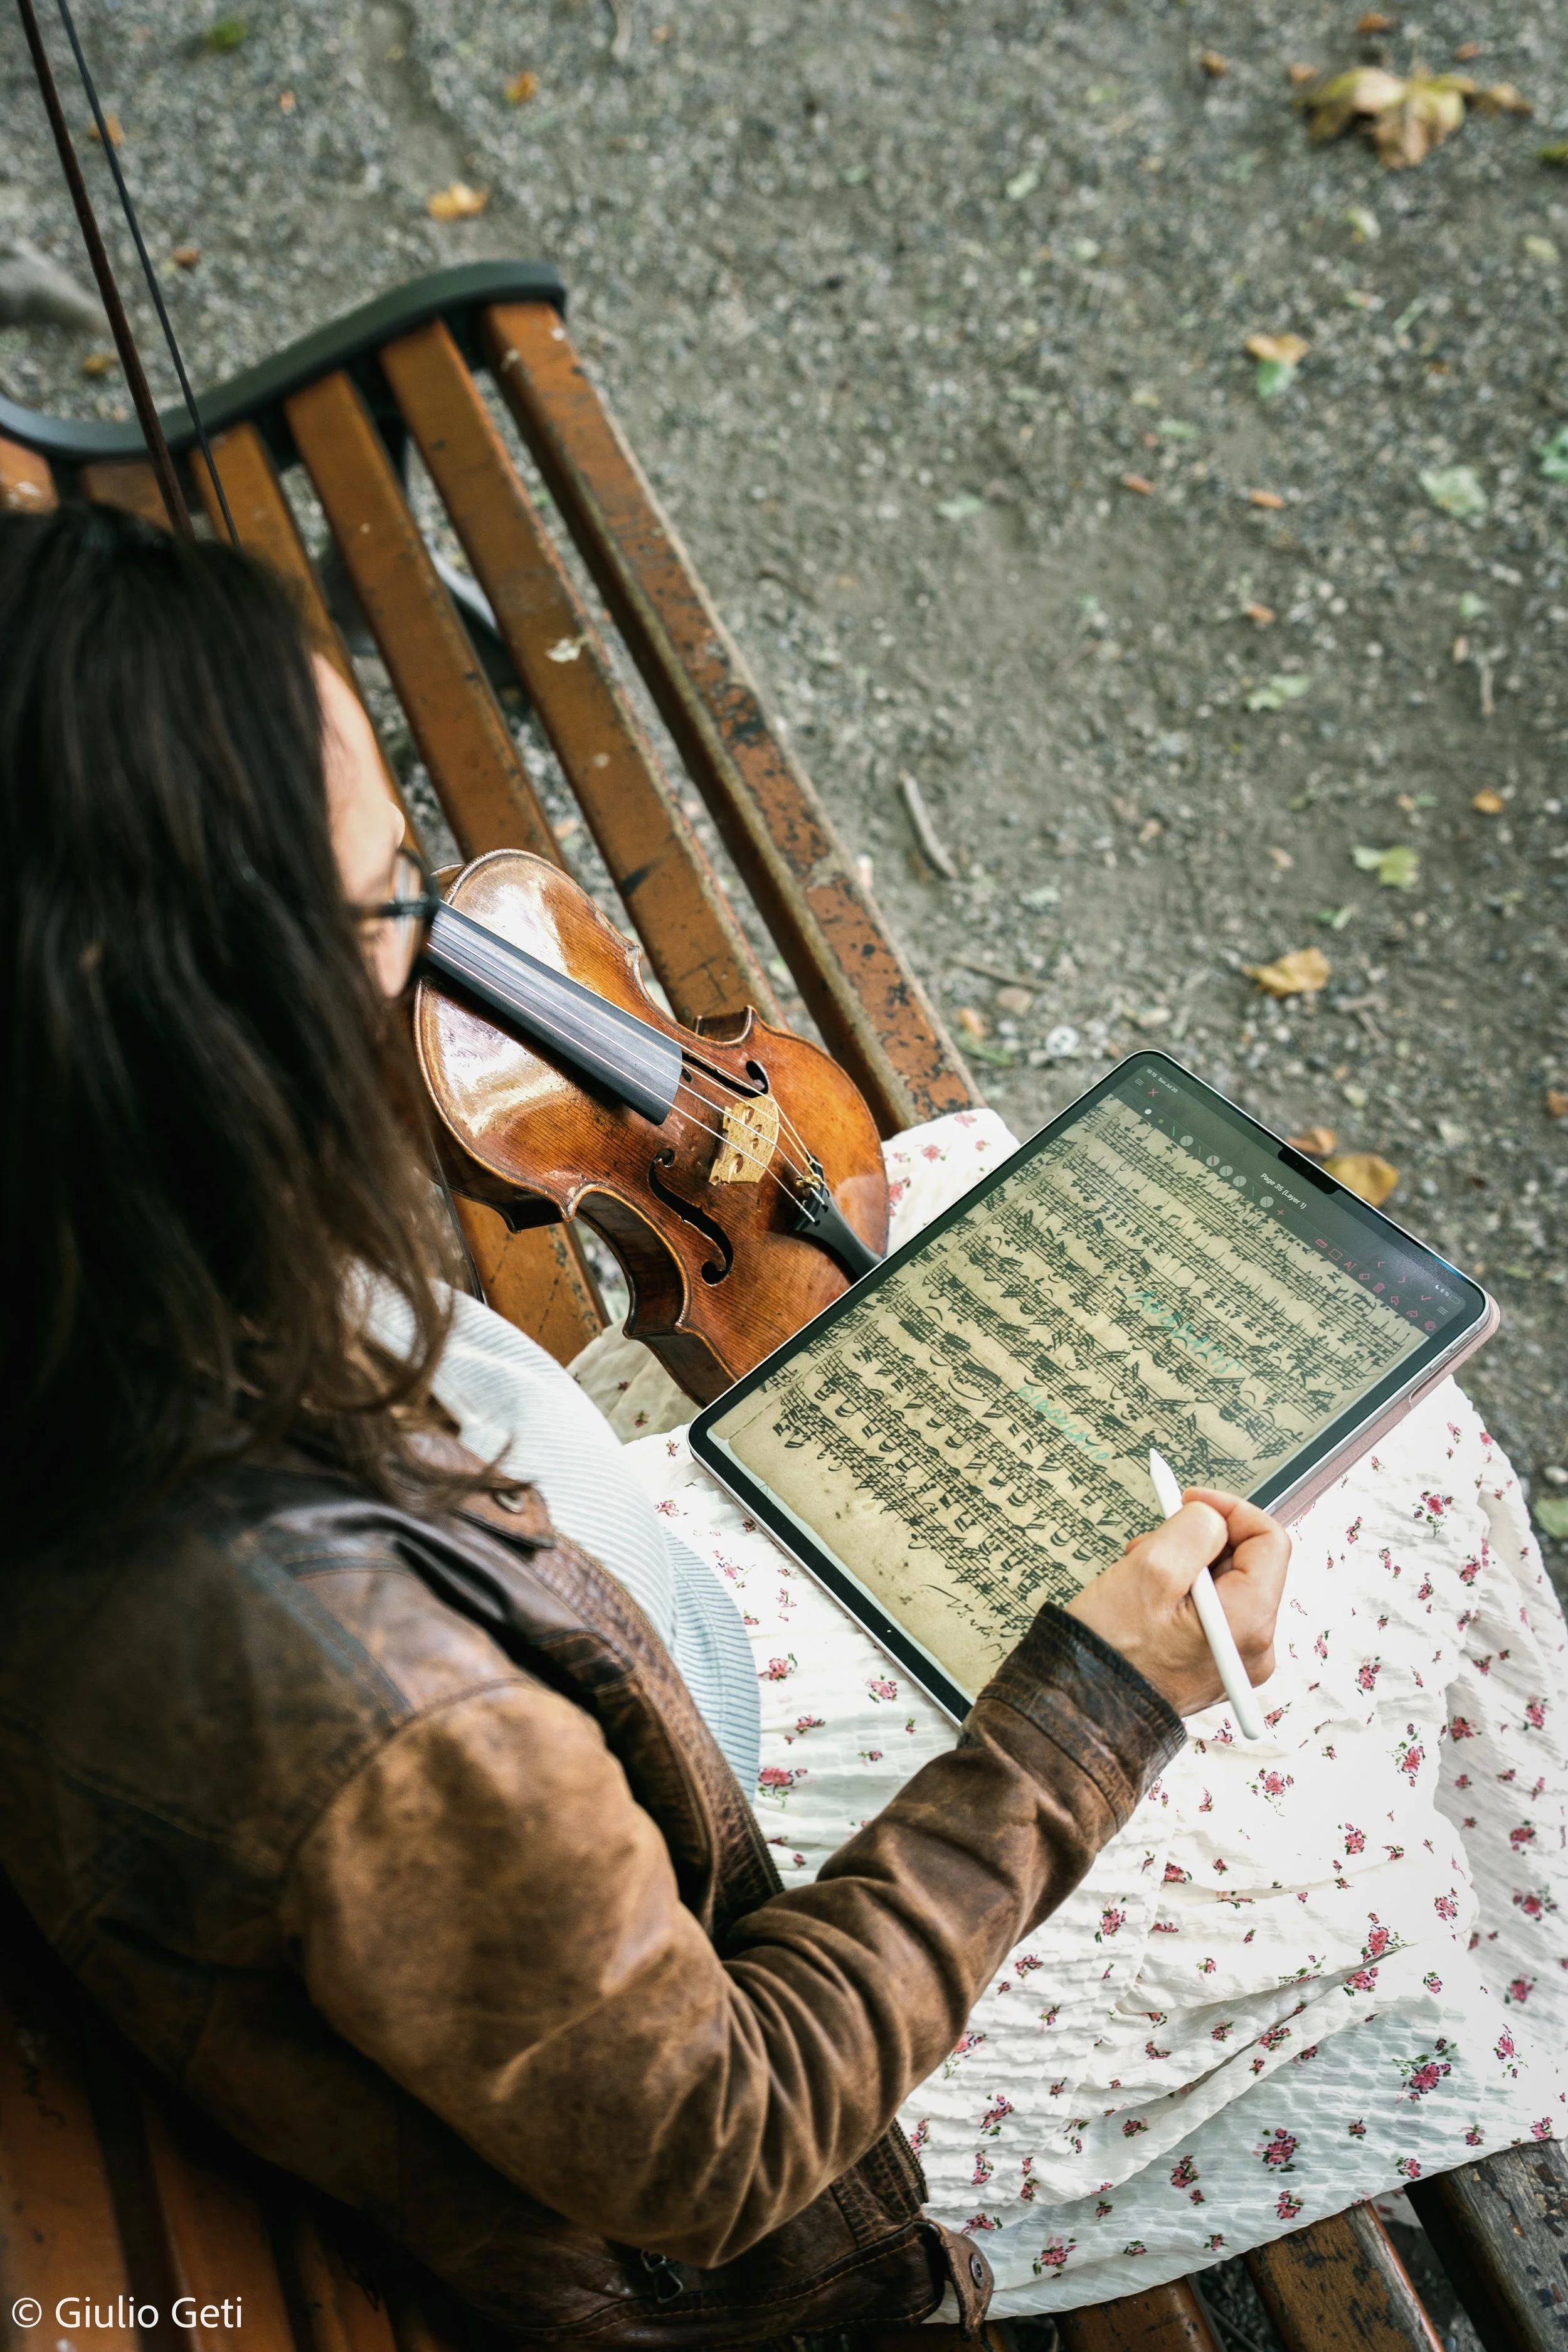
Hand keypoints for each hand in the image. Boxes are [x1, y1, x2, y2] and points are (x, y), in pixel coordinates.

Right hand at [1064, 1490, 1289, 1716]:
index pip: (1269, 1540)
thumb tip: (1213, 1517)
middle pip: (1246, 1561)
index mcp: (1248, 1621)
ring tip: (1140, 1571)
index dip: (1229, 1510)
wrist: (1084, 1708)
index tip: (1187, 1500)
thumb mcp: (1151, 1569)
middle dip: (1198, 1540)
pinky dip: (1183, 1591)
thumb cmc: (1112, 1648)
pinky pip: (1212, 1610)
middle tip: (1150, 1543)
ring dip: (1185, 1564)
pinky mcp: (1216, 1663)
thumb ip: (1194, 1530)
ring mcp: (1237, 1658)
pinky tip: (1147, 1596)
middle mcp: (1255, 1645)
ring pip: (1225, 1583)